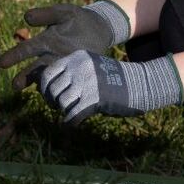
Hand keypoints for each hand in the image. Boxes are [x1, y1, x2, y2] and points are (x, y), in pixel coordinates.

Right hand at [0, 1, 129, 89]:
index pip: (26, 49)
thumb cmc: (77, 19)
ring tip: (42, 94)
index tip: (0, 63)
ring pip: (49, 80)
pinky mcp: (77, 74)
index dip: (13, 56)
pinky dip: (62, 92)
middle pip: (35, 70)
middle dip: (24, 78)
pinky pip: (67, 86)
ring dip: (43, 88)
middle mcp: (51, 57)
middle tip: (15, 86)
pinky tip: (61, 99)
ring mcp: (63, 67)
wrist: (99, 28)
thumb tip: (26, 17)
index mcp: (44, 42)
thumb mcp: (63, 12)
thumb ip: (46, 14)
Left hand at [36, 50, 182, 125]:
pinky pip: (73, 115)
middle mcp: (79, 68)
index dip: (44, 88)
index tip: (48, 96)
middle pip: (53, 89)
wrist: (138, 84)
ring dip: (64, 110)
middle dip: (52, 101)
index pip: (48, 72)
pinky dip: (69, 123)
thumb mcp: (91, 66)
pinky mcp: (94, 99)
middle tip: (58, 107)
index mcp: (77, 57)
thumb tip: (48, 90)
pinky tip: (70, 125)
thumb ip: (72, 73)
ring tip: (70, 112)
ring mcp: (87, 83)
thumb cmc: (112, 79)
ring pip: (62, 102)